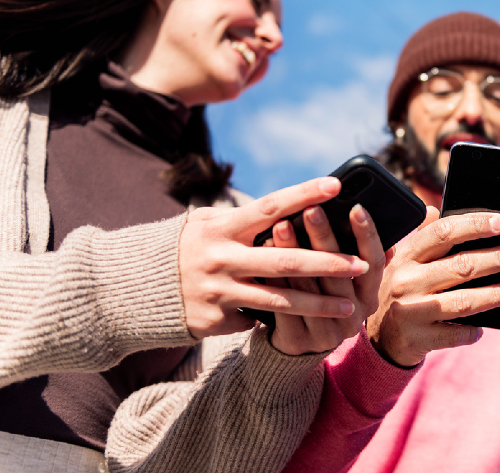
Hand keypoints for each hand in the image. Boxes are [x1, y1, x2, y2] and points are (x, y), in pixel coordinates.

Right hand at [178, 177, 369, 339]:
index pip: (269, 207)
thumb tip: (296, 211)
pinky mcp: (214, 320)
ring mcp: (217, 291)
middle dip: (327, 264)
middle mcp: (220, 258)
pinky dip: (275, 318)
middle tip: (360, 264)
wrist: (131, 290)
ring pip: (279, 301)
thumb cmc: (186, 248)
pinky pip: (255, 318)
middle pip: (284, 261)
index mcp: (221, 227)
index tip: (336, 184)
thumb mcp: (207, 225)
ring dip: (319, 305)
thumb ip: (246, 222)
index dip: (302, 194)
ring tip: (350, 307)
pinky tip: (295, 323)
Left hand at [263, 203, 384, 354]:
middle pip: (339, 273)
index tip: (356, 207)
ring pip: (309, 289)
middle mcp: (355, 316)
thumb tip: (364, 213)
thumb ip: (355, 252)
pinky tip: (264, 254)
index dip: (367, 235)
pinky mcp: (299, 341)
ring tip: (281, 224)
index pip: (375, 263)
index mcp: (370, 297)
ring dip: (294, 253)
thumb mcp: (347, 279)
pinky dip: (274, 277)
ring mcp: (328, 333)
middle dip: (324, 238)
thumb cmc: (324, 296)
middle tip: (312, 209)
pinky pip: (284, 305)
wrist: (300, 342)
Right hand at [365, 206, 499, 367]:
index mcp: (407, 256)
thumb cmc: (400, 291)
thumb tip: (435, 210)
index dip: (474, 225)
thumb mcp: (402, 260)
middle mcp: (407, 281)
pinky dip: (473, 331)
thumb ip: (421, 236)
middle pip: (460, 266)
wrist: (378, 337)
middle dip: (496, 258)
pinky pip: (455, 334)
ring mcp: (412, 311)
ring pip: (463, 301)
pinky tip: (485, 327)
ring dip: (494, 294)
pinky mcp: (418, 338)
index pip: (442, 233)